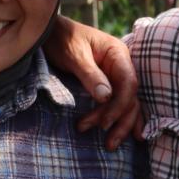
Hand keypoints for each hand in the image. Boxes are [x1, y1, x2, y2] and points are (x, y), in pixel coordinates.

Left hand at [45, 15, 140, 149]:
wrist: (48, 33)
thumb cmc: (61, 38)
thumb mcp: (73, 54)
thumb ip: (89, 74)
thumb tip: (106, 98)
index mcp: (118, 53)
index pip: (128, 83)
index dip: (119, 106)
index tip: (104, 123)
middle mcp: (121, 65)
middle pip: (130, 97)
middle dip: (120, 121)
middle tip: (107, 143)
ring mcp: (115, 75)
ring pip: (126, 103)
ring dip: (119, 124)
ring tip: (109, 145)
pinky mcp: (107, 84)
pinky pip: (118, 103)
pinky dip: (119, 119)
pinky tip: (120, 134)